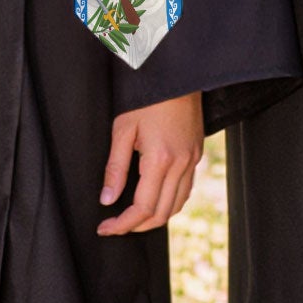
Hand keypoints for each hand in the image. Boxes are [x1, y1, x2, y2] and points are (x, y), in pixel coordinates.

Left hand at [97, 91, 203, 235]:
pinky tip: (155, 198)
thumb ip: (115, 168)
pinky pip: (186, 189)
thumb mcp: (123, 129)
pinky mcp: (197, 153)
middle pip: (161, 213)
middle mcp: (181, 163)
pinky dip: (170, 202)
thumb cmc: (148, 97)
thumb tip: (107, 199)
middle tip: (115, 225)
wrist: (177, 74)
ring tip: (133, 217)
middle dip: (137, 226)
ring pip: (177, 204)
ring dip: (155, 217)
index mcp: (160, 159)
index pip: (142, 208)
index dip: (122, 224)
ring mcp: (192, 159)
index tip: (105, 228)